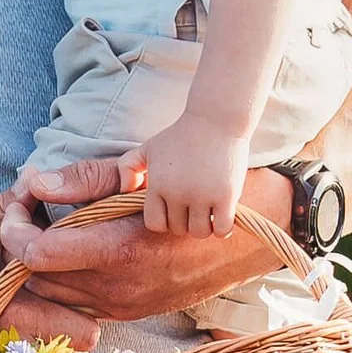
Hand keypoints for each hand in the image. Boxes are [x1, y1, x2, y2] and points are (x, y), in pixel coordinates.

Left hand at [6, 165, 298, 315]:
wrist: (254, 235)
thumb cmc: (199, 192)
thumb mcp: (143, 175)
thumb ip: (83, 180)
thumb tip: (31, 181)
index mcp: (118, 252)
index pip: (35, 254)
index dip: (13, 227)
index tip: (16, 201)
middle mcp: (118, 290)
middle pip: (36, 279)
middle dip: (20, 245)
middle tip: (24, 211)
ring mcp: (126, 307)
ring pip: (54, 296)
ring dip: (40, 265)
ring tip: (45, 227)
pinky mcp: (132, 313)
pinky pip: (80, 303)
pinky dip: (65, 279)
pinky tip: (72, 249)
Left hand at [131, 111, 253, 238]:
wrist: (216, 119)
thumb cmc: (181, 135)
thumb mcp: (148, 147)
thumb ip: (127, 167)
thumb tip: (125, 191)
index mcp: (158, 185)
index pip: (155, 224)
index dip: (164, 222)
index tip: (174, 211)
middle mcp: (177, 193)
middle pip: (178, 229)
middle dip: (185, 222)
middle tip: (194, 209)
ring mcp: (202, 195)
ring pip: (199, 232)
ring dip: (204, 227)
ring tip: (208, 213)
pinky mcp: (226, 195)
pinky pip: (222, 229)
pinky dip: (222, 229)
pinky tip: (223, 215)